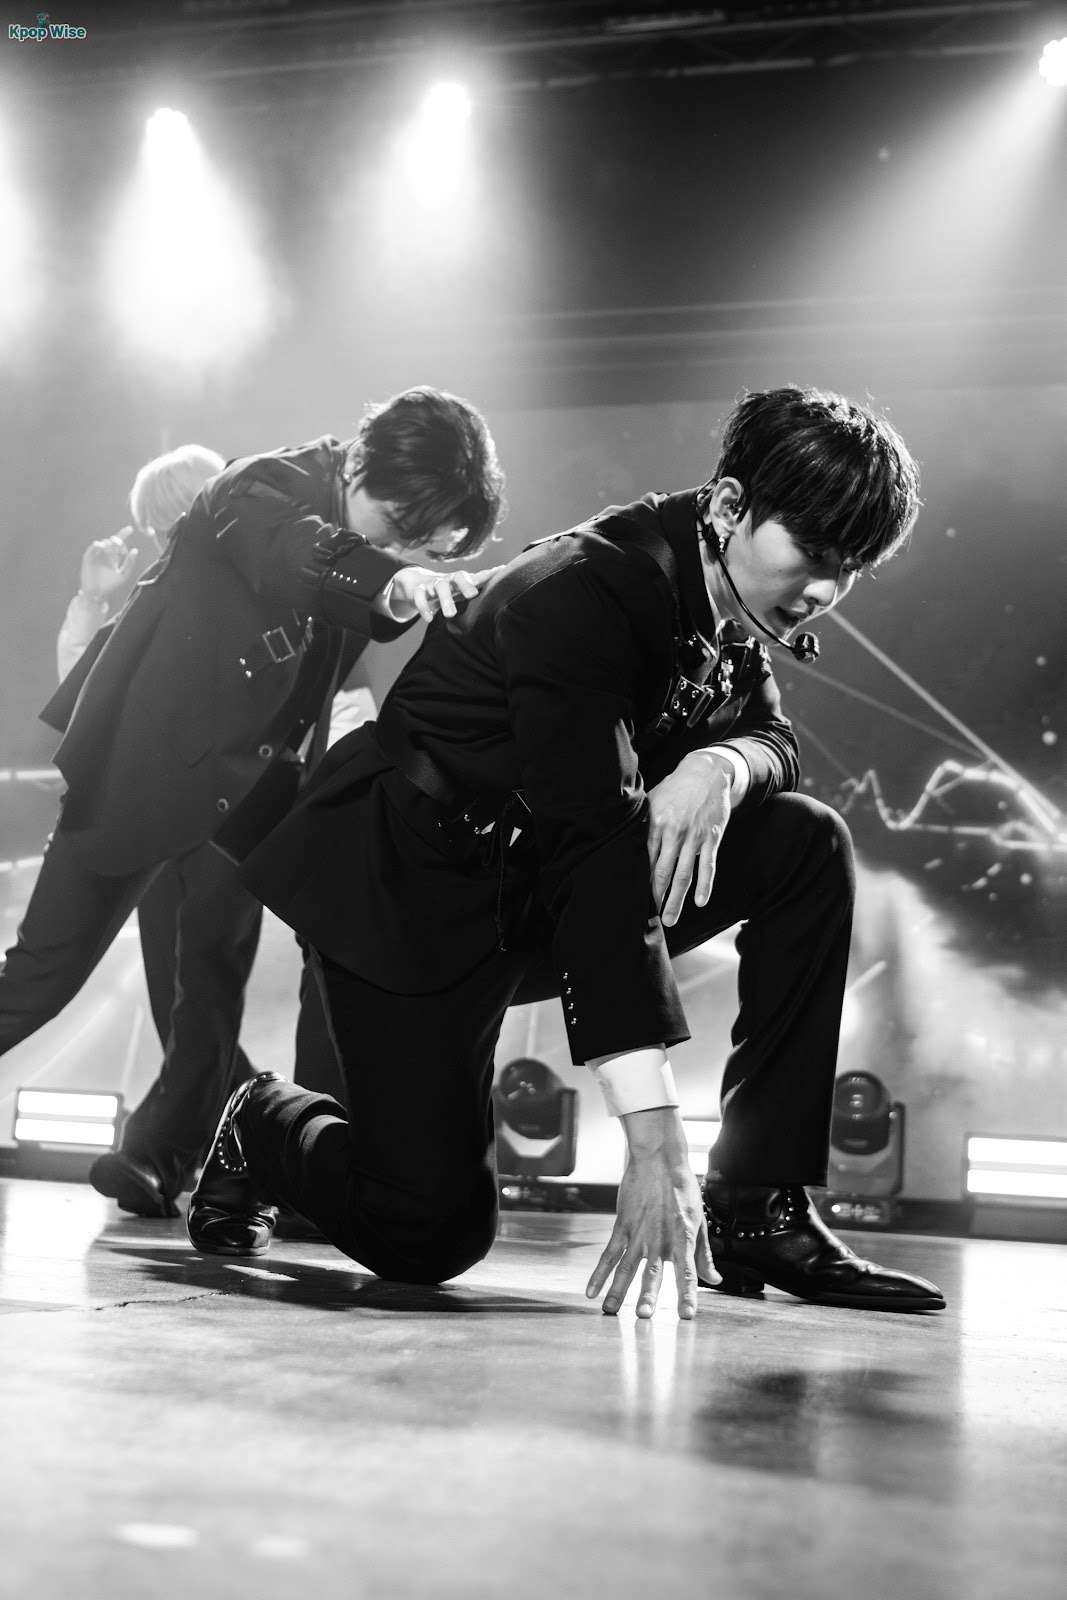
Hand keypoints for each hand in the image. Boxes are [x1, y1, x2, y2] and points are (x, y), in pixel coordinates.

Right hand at [79, 529, 137, 600]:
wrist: (98, 594)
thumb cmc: (111, 586)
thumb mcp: (123, 574)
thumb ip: (129, 563)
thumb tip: (135, 550)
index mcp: (113, 558)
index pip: (119, 544)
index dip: (123, 535)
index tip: (130, 528)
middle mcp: (105, 555)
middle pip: (111, 542)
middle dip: (116, 540)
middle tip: (120, 543)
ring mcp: (96, 556)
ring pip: (102, 543)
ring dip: (108, 543)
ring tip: (111, 546)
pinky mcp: (88, 559)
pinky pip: (92, 549)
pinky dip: (96, 546)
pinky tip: (102, 546)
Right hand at [388, 564, 504, 623]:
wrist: (416, 583)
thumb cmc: (447, 589)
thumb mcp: (461, 588)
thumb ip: (479, 583)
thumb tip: (501, 574)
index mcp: (459, 580)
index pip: (475, 575)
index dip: (486, 574)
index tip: (500, 571)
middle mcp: (448, 580)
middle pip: (457, 577)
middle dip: (464, 585)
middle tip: (472, 595)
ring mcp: (432, 584)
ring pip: (439, 587)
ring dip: (445, 600)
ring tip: (451, 614)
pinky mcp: (417, 591)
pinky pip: (419, 597)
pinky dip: (423, 607)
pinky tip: (429, 618)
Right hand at [585, 1107, 714, 1319]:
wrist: (659, 1159)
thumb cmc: (682, 1190)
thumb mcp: (700, 1221)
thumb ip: (704, 1254)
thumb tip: (715, 1280)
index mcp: (684, 1238)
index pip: (687, 1272)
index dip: (688, 1295)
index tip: (687, 1315)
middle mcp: (661, 1238)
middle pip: (654, 1272)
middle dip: (647, 1295)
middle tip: (642, 1316)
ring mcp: (639, 1233)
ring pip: (627, 1267)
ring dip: (618, 1290)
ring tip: (610, 1312)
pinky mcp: (622, 1225)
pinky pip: (608, 1253)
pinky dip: (598, 1273)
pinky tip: (591, 1291)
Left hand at [647, 751, 732, 927]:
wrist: (707, 771)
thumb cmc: (675, 789)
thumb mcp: (652, 801)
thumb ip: (640, 825)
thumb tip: (621, 845)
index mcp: (654, 825)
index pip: (643, 861)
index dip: (638, 884)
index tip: (631, 902)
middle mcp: (673, 833)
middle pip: (661, 873)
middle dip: (654, 899)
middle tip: (649, 921)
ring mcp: (693, 837)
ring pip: (683, 874)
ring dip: (677, 900)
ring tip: (670, 920)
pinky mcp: (711, 837)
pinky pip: (708, 865)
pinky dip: (705, 885)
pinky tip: (701, 902)